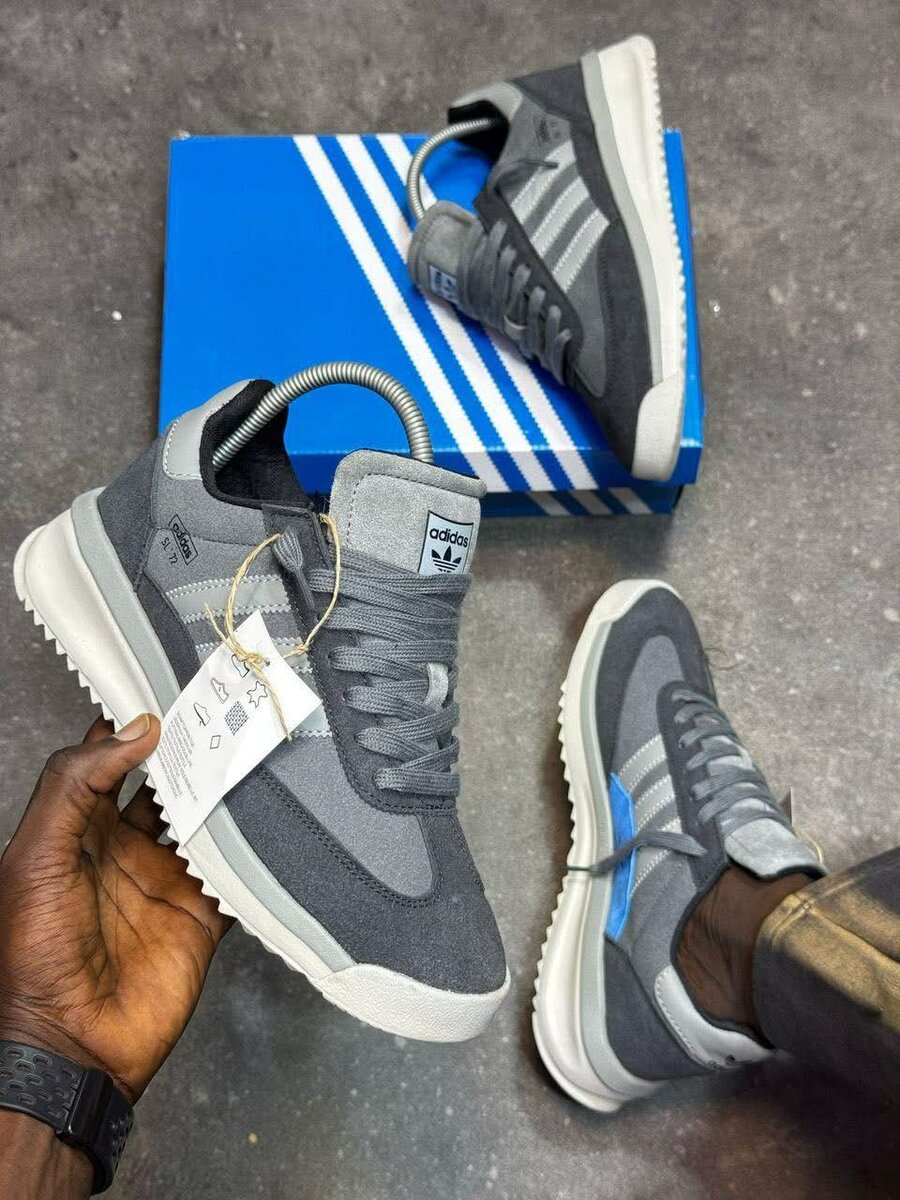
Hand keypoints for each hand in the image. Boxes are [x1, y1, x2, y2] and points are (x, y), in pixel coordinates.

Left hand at [0, 714, 231, 1103]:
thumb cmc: (33, 959)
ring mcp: (164, 880)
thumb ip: (75, 786)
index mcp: (76, 832)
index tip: (160, 693)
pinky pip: (235, 873)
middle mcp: (122, 850)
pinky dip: (252, 853)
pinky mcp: (201, 914)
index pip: (107, 761)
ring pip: (203, 820)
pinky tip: (266, 825)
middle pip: (163, 784)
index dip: (130, 727)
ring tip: (246, 757)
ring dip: (223, 794)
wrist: (72, 1047)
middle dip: (188, 753)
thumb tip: (130, 732)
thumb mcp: (37, 856)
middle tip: (217, 717)